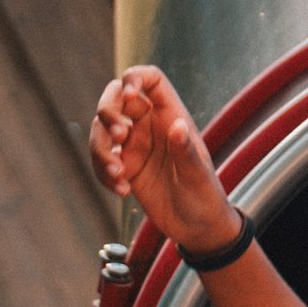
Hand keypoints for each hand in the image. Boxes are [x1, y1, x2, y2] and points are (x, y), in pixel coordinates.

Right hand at [90, 66, 238, 251]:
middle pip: (116, 98)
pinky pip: (101, 160)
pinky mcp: (123, 167)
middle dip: (108, 111)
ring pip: (102, 131)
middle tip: (118, 135)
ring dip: (101, 149)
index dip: (136, 77)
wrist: (198, 229)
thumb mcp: (198, 177)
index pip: (151, 80)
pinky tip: (121, 191)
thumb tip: (177, 126)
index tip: (129, 92)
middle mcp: (150, 126)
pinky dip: (103, 173)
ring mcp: (134, 146)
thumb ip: (186, 152)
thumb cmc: (206, 199)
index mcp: (172, 117)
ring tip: (118, 175)